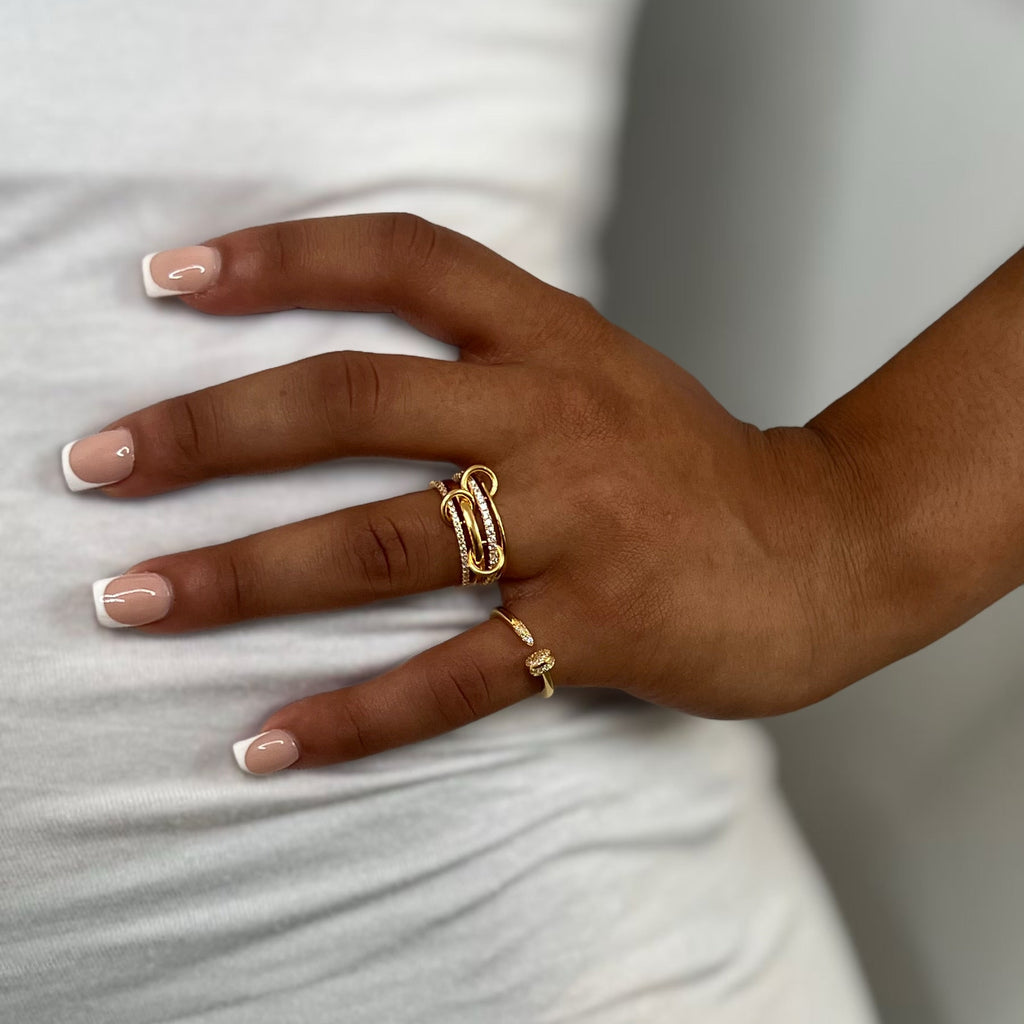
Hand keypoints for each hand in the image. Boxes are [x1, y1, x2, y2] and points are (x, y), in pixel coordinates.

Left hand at [65, 214, 864, 772]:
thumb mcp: (599, 372)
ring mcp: (574, 521)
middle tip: (99, 466)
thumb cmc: (692, 463)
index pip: (401, 259)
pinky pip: (452, 677)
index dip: (282, 256)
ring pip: (379, 543)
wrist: (826, 541)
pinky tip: (267, 743)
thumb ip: (495, 358)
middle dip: (211, 431)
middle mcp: (551, 413)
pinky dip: (353, 715)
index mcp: (550, 336)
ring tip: (136, 602)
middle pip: (352, 399)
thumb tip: (355, 373)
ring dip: (244, 575)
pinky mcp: (597, 625)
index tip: (174, 280)